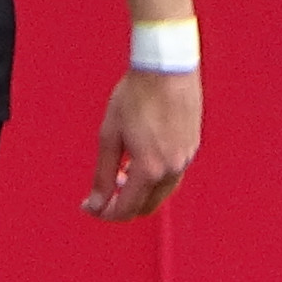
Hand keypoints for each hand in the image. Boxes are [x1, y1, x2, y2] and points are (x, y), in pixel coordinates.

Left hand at [83, 67, 198, 220]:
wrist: (166, 68)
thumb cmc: (135, 96)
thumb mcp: (109, 135)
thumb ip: (102, 174)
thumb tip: (95, 203)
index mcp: (149, 169)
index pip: (127, 208)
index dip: (105, 212)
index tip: (89, 206)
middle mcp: (172, 169)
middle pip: (147, 206)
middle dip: (123, 205)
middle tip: (103, 192)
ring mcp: (185, 158)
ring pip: (162, 192)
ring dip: (140, 191)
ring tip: (120, 172)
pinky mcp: (192, 146)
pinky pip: (173, 175)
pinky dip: (155, 178)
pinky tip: (140, 160)